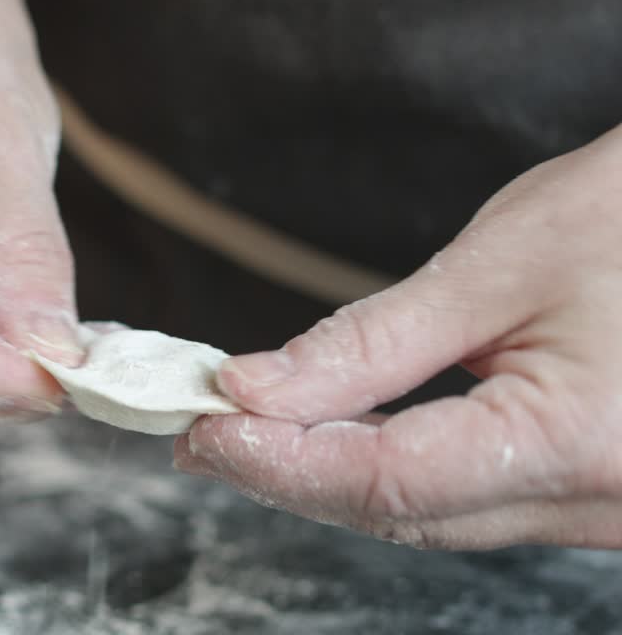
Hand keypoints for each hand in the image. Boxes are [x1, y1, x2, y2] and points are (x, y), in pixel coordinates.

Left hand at [176, 126, 621, 549]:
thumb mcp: (497, 266)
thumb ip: (371, 342)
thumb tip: (255, 389)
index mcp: (580, 446)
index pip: (389, 482)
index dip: (279, 459)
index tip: (201, 425)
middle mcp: (602, 505)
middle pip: (405, 513)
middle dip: (291, 475)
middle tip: (202, 432)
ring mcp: (606, 510)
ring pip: (436, 517)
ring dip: (334, 478)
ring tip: (247, 433)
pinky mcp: (596, 492)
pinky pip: (475, 500)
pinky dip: (396, 472)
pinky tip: (339, 438)